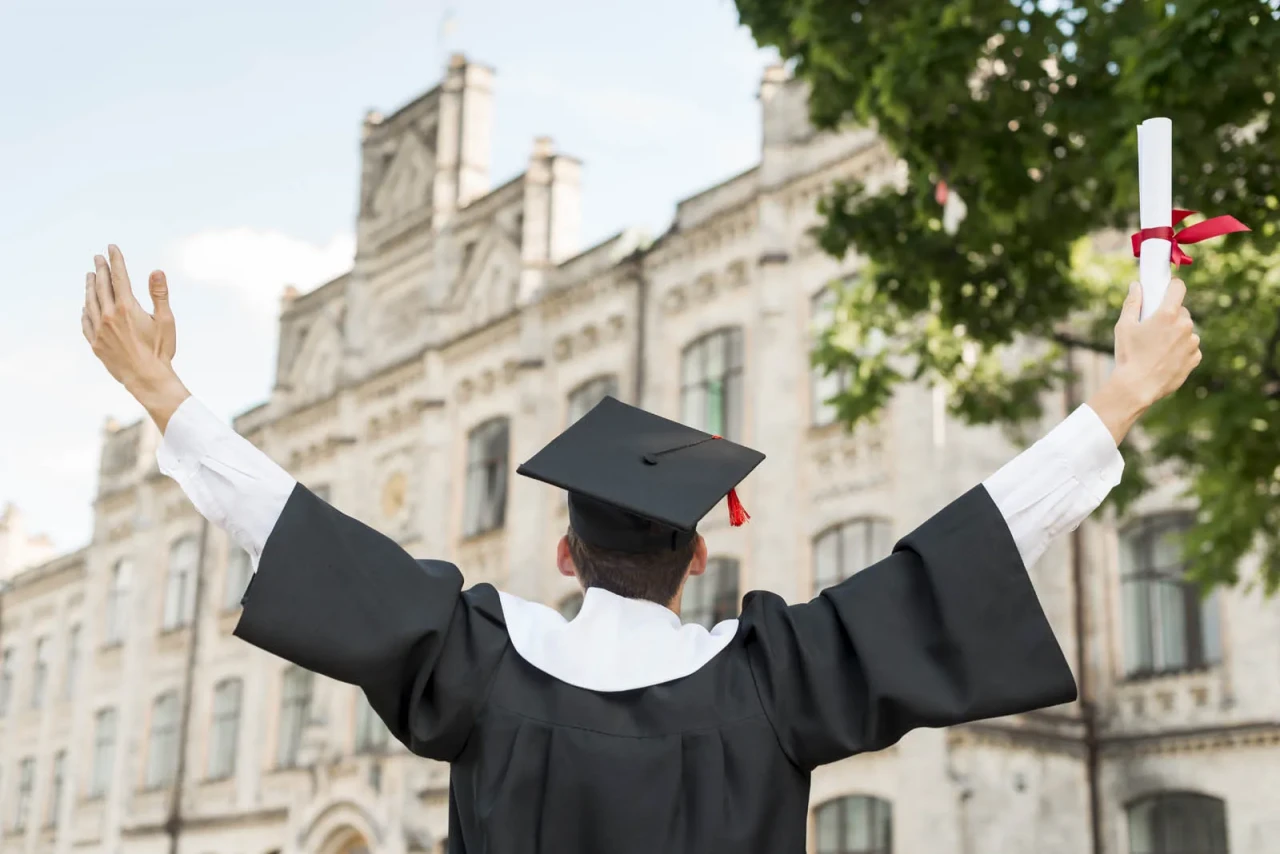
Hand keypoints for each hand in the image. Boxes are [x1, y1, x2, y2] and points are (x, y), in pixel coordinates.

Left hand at [82, 245, 188, 429]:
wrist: (146, 379)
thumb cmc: (160, 350)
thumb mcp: (166, 321)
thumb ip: (159, 294)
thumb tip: (156, 271)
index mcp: (127, 308)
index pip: (119, 277)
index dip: (115, 261)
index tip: (112, 248)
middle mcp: (109, 316)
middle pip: (102, 287)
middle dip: (100, 269)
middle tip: (97, 257)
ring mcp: (99, 330)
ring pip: (90, 302)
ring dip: (90, 287)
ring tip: (90, 276)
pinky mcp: (95, 343)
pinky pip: (85, 321)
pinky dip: (85, 310)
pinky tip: (85, 306)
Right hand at [1111, 277, 1201, 407]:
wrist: (1138, 387)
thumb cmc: (1128, 355)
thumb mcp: (1124, 326)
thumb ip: (1132, 303)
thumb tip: (1136, 286)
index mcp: (1167, 314)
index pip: (1178, 288)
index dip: (1172, 286)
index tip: (1166, 290)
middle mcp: (1184, 326)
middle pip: (1181, 311)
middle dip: (1170, 316)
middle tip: (1153, 328)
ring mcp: (1192, 343)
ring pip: (1186, 331)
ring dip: (1176, 334)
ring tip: (1157, 348)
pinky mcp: (1195, 358)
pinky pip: (1190, 348)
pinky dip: (1181, 350)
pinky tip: (1165, 358)